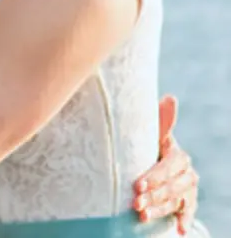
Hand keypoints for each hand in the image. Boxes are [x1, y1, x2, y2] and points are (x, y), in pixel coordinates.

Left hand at [132, 95, 198, 233]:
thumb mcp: (153, 134)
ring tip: (141, 215)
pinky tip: (178, 230)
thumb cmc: (149, 145)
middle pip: (171, 187)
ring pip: (174, 201)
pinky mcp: (188, 204)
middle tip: (134, 202)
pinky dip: (183, 222)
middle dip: (152, 195)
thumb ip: (161, 121)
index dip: (153, 176)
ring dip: (158, 209)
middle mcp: (187, 173)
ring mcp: (188, 190)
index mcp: (178, 155)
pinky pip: (187, 213)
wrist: (156, 162)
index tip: (137, 185)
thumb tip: (171, 98)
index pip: (168, 167)